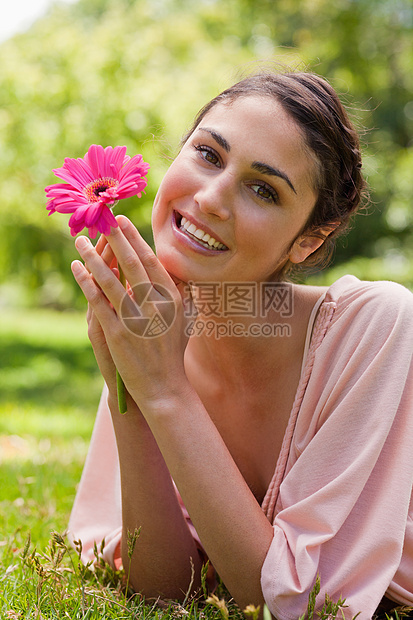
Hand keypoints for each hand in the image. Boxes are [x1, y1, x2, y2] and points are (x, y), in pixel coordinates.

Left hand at [71, 216, 189, 411]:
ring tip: (81, 241)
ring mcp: (136, 319)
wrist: (164, 386)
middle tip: (102, 220)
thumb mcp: (184, 319)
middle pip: (131, 264)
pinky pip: (99, 301)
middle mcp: (155, 305)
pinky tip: (76, 268)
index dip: (135, 240)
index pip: (151, 262)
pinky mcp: (118, 333)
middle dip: (116, 239)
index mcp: (172, 299)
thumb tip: (170, 267)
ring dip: (93, 257)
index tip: (122, 222)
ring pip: (111, 280)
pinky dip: (86, 282)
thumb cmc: (172, 351)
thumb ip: (179, 292)